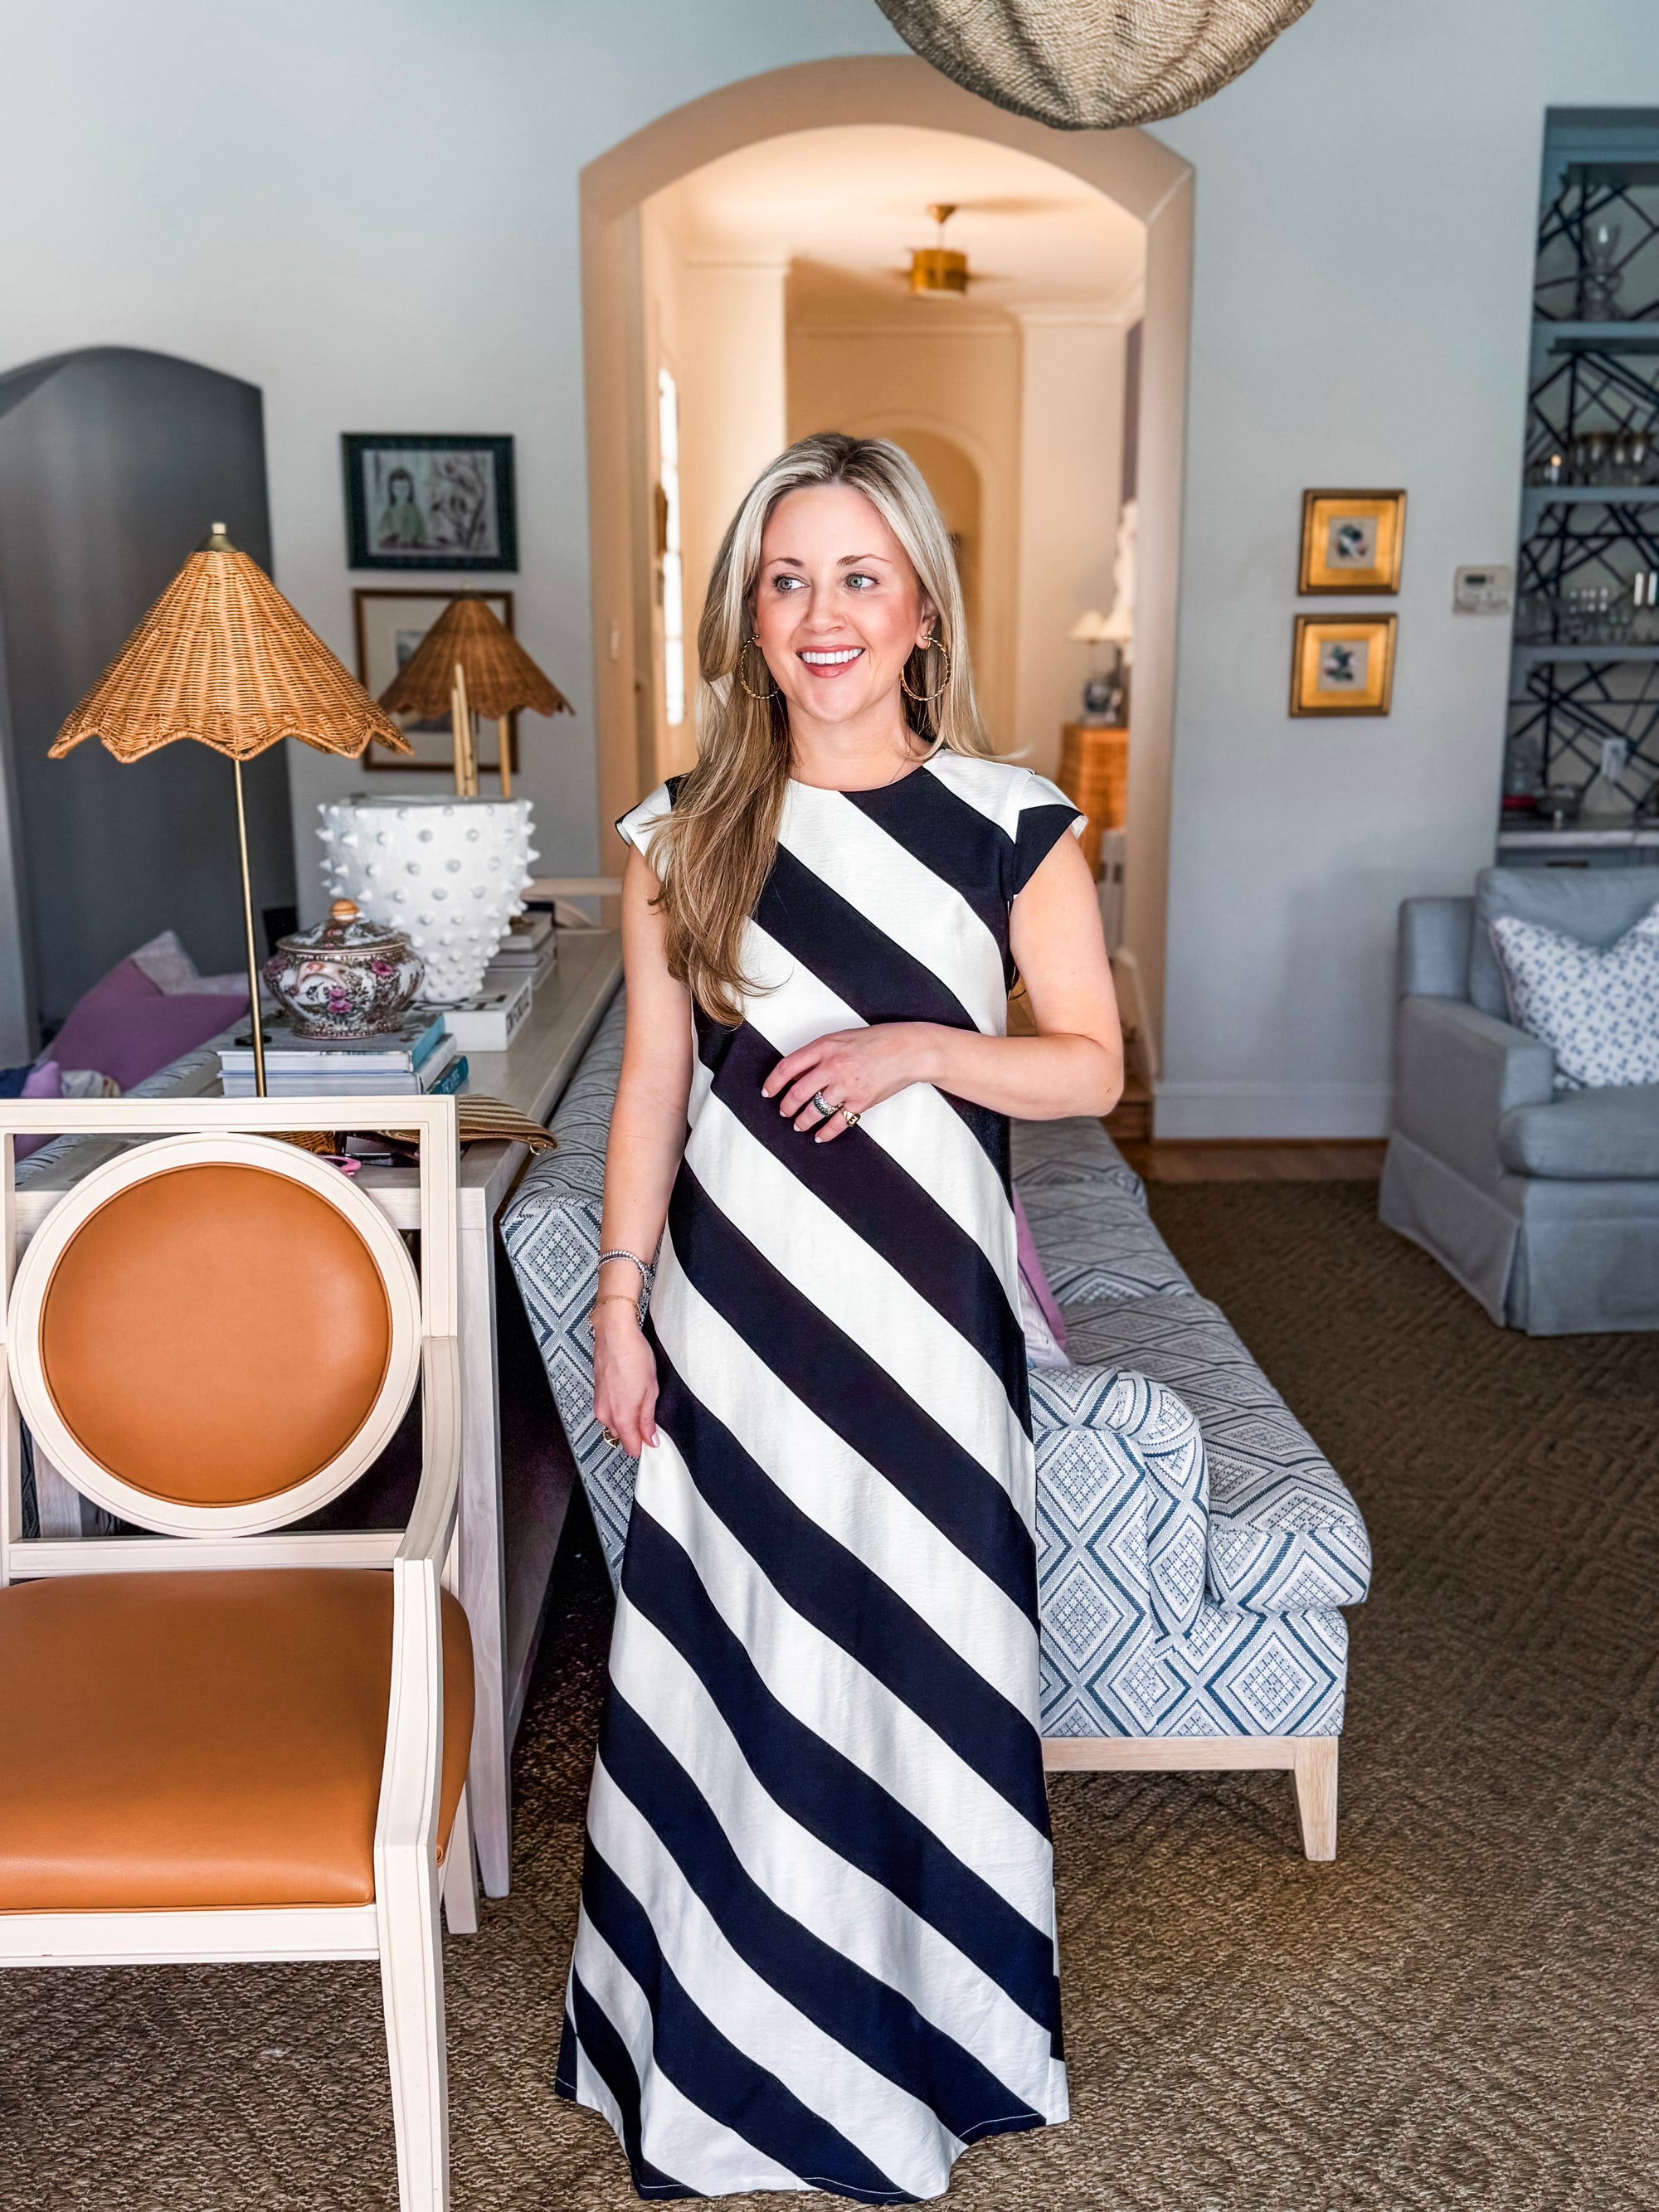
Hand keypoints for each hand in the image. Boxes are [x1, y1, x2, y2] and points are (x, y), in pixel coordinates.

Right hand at [592, 1301, 658, 1455]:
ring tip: (639, 1396)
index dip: (644, 1446)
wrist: (615, 1334)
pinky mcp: (597, 1395)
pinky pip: (609, 1411)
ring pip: (615, 1423)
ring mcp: (599, 1405)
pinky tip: (629, 1390)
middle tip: (650, 1412)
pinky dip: (619, 1407)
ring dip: (627, 1417)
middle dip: (636, 1430)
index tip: (654, 1440)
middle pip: (622, 1437)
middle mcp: (606, 1415)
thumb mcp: (651, 1391)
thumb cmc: (633, 1357)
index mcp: (622, 1417)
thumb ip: (648, 1419)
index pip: (631, 1448)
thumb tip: (651, 1439)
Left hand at [761, 1023, 936, 1142]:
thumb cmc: (878, 1041)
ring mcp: (847, 1086)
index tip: (768, 1091)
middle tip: (783, 1111)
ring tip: (799, 1125)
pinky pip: (837, 1123)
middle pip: (797, 1093)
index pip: (788, 1067)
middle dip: (786, 1106)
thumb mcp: (842, 1038)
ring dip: (803, 1121)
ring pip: (814, 1110)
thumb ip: (820, 1054)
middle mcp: (833, 1066)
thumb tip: (798, 1074)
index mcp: (825, 1047)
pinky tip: (820, 1135)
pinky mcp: (861, 1102)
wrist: (908, 1050)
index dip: (774, 1082)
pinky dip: (826, 1132)